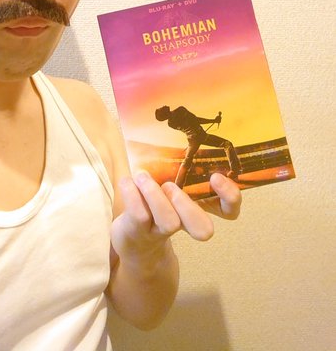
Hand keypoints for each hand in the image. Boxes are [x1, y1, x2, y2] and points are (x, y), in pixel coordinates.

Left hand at [111, 171, 241, 267]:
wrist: (133, 235)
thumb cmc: (157, 199)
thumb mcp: (172, 181)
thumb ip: (180, 164)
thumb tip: (176, 123)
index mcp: (198, 206)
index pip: (229, 210)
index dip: (229, 197)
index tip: (216, 177)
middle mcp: (184, 222)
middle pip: (203, 228)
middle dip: (188, 206)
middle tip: (170, 186)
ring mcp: (162, 230)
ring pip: (169, 222)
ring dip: (156, 196)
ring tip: (143, 178)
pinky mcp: (139, 231)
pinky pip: (140, 215)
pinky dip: (132, 194)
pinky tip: (127, 182)